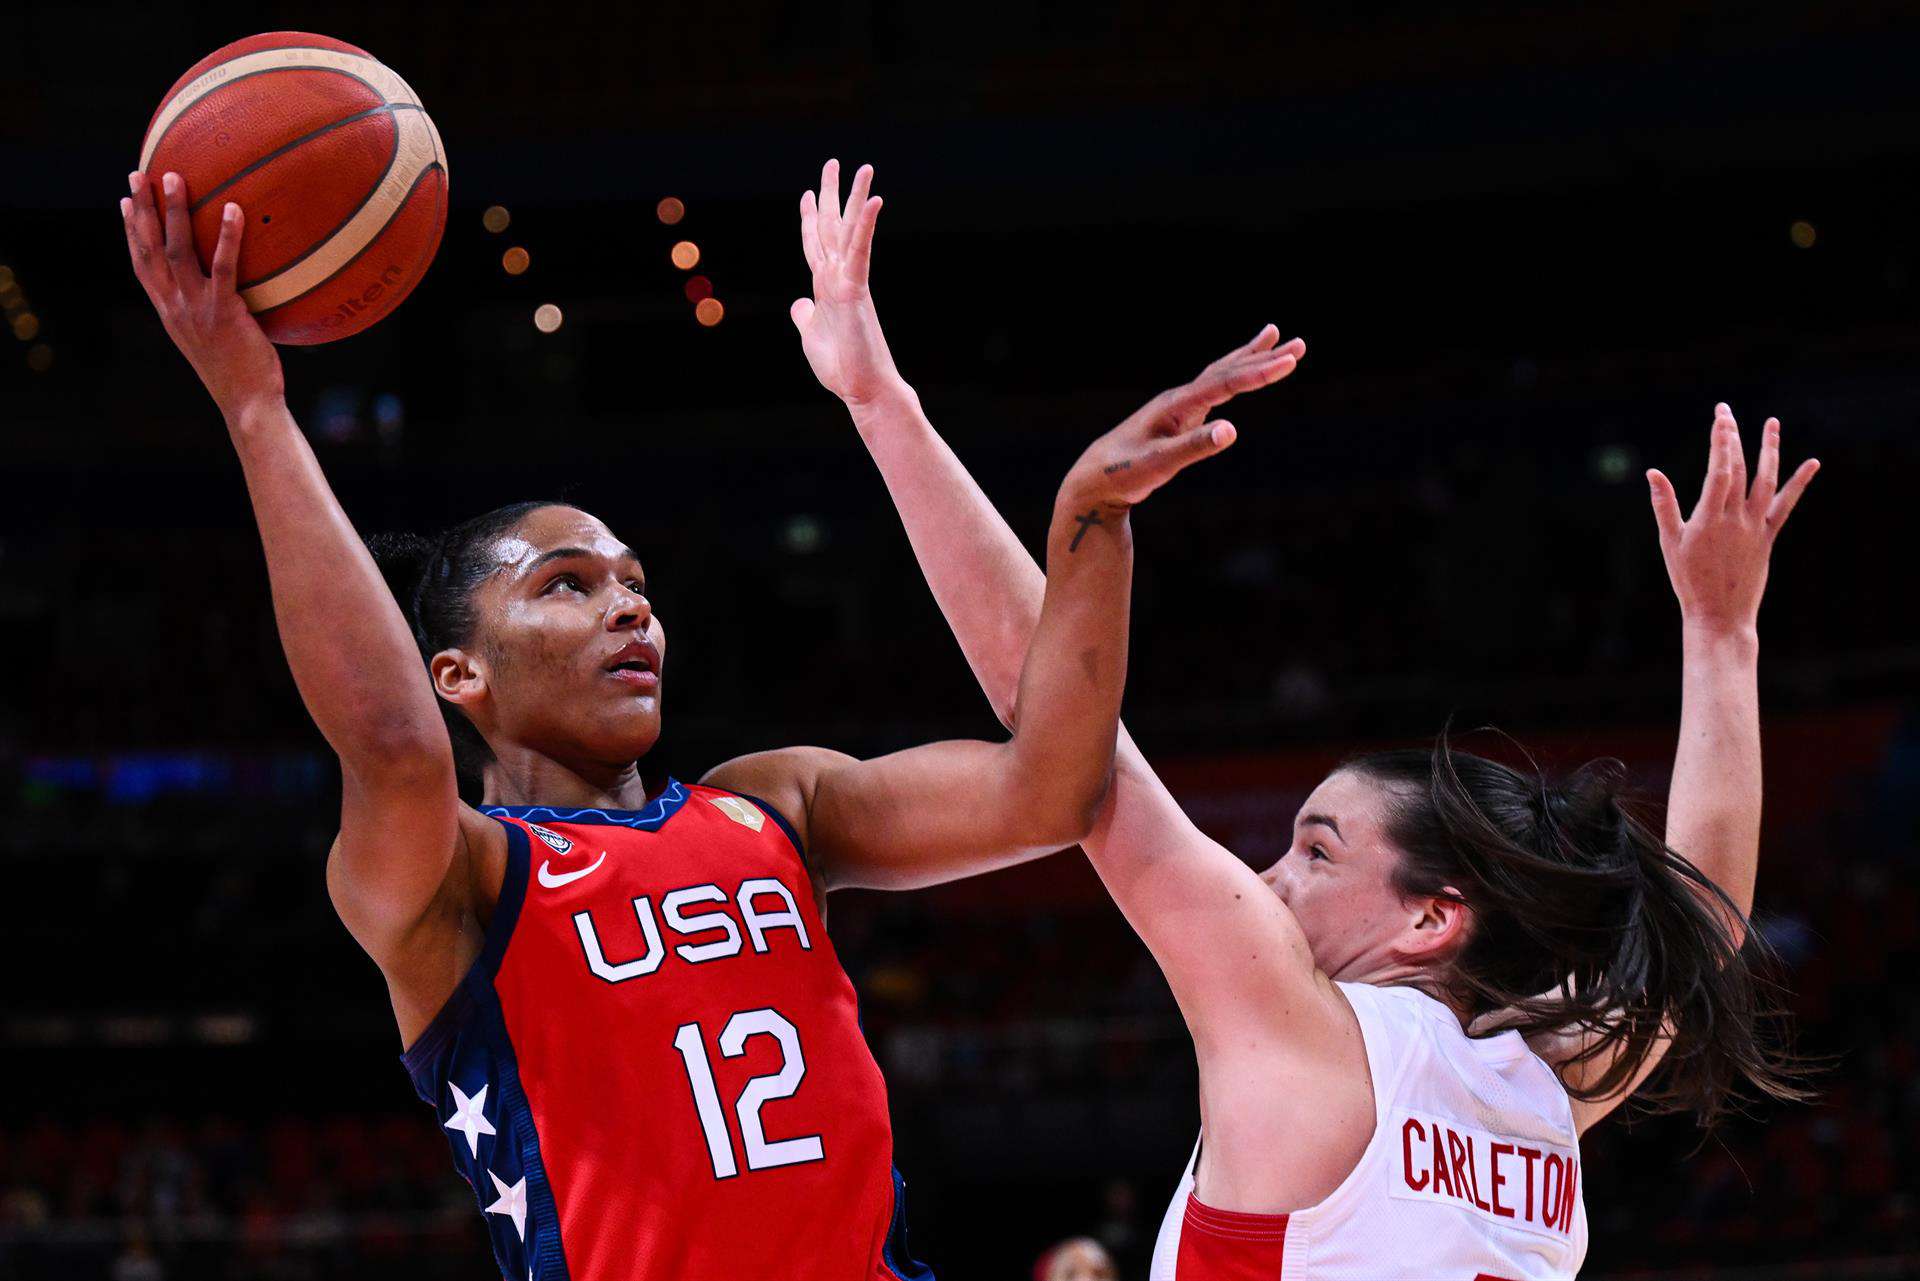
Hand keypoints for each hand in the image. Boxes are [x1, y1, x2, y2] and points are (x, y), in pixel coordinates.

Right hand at [121, 170, 284, 420]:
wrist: (247, 405)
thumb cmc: (239, 373)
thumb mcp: (215, 339)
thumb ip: (212, 311)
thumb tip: (232, 290)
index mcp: (169, 312)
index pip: (142, 266)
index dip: (132, 233)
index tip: (126, 202)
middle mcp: (175, 307)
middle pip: (150, 250)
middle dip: (142, 210)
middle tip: (137, 174)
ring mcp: (196, 309)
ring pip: (177, 252)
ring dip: (174, 212)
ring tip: (174, 177)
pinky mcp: (224, 313)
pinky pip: (225, 268)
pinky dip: (228, 238)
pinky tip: (234, 209)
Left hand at [790, 158, 904, 407]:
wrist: (863, 389)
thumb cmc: (842, 368)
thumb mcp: (811, 336)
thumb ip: (805, 315)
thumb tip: (798, 304)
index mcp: (825, 287)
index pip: (816, 244)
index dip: (810, 218)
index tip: (808, 193)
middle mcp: (838, 277)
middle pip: (832, 227)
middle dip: (831, 194)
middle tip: (833, 163)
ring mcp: (848, 281)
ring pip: (850, 231)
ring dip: (855, 198)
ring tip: (863, 168)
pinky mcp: (856, 291)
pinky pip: (860, 252)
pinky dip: (865, 226)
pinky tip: (873, 200)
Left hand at [1060, 324, 1305, 510]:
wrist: (1094, 479)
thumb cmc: (1123, 473)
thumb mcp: (1159, 465)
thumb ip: (1194, 447)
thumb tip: (1232, 430)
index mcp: (1176, 405)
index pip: (1224, 384)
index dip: (1258, 372)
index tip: (1289, 361)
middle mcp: (1179, 399)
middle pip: (1227, 371)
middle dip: (1264, 358)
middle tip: (1299, 345)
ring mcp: (1178, 406)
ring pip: (1220, 375)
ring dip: (1249, 358)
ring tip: (1274, 337)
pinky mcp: (1178, 418)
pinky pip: (1213, 391)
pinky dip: (1232, 378)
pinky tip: (1241, 376)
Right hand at [1647, 404, 1817, 635]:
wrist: (1720, 615)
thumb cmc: (1688, 581)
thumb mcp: (1669, 543)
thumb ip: (1663, 506)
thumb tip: (1652, 473)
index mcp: (1709, 519)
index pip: (1719, 470)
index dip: (1720, 441)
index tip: (1720, 418)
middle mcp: (1736, 518)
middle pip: (1739, 468)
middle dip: (1733, 437)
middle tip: (1727, 411)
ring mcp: (1755, 526)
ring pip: (1766, 480)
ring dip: (1770, 449)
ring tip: (1772, 423)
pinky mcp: (1768, 536)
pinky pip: (1786, 505)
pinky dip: (1799, 483)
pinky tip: (1812, 464)